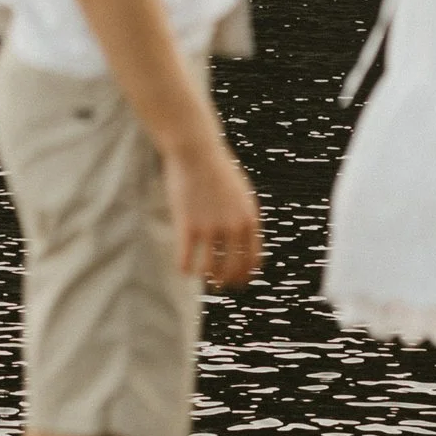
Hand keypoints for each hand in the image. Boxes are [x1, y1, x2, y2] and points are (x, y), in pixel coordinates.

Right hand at [165, 133, 263, 285]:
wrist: (197, 150)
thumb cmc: (217, 169)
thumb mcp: (240, 193)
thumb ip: (243, 216)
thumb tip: (244, 238)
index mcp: (249, 219)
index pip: (252, 260)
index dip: (245, 275)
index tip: (238, 281)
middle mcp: (233, 227)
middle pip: (232, 268)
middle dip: (226, 281)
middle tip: (219, 285)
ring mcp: (210, 227)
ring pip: (209, 268)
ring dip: (206, 277)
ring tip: (202, 277)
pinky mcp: (188, 225)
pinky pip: (186, 259)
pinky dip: (184, 268)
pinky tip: (182, 269)